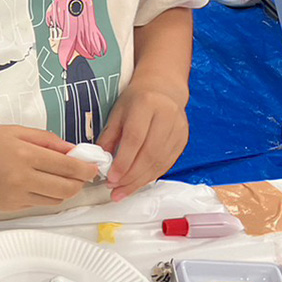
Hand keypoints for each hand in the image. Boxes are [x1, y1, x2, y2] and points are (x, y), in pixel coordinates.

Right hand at [0, 126, 98, 212]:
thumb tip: (72, 150)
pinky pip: (37, 204)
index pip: (69, 166)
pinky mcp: (9, 208)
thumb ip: (45, 140)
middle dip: (80, 182)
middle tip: (81, 173)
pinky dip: (45, 195)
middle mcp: (22, 179)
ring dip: (65, 190)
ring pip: (55, 200)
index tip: (93, 166)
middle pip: (67, 189)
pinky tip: (37, 183)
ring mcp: (15, 197)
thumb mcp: (13, 130)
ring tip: (60, 178)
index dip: (86, 168)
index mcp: (25, 154)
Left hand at [98, 83, 188, 201]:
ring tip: (122, 191)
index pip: (135, 138)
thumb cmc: (136, 100)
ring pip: (160, 162)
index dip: (123, 161)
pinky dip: (150, 176)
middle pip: (149, 154)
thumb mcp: (117, 112)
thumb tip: (98, 162)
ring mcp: (178, 129)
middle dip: (131, 176)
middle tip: (115, 189)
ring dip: (140, 181)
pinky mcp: (183, 140)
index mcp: (146, 105)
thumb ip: (109, 136)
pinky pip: (167, 163)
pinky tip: (137, 183)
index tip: (111, 178)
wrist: (163, 90)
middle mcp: (167, 116)